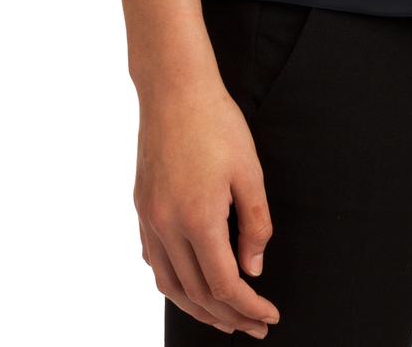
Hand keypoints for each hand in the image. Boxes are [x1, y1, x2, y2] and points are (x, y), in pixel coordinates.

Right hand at [134, 71, 280, 335]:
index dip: (249, 306)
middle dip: (228, 316)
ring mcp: (150, 218)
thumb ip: (254, 225)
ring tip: (224, 318)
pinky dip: (174, 283)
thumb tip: (252, 270)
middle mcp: (167, 225)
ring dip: (198, 308)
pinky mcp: (142, 207)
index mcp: (198, 219)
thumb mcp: (250, 172)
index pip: (224, 285)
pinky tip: (190, 285)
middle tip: (254, 326)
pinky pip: (154, 260)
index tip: (270, 315)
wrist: (174, 89)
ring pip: (169, 284)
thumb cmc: (217, 123)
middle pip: (197, 293)